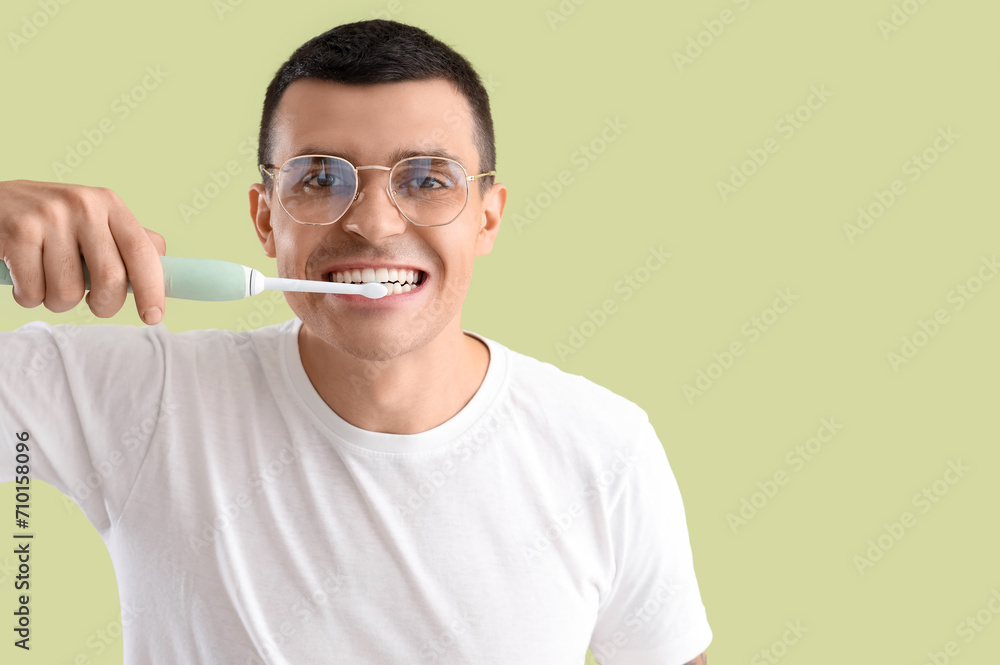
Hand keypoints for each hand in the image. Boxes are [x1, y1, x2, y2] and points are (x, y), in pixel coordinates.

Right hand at [0, 179, 165, 324]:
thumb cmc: (49, 221)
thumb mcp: (92, 218)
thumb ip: (125, 240)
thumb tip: (164, 264)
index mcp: (109, 204)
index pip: (144, 252)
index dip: (153, 289)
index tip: (154, 317)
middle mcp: (83, 205)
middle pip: (110, 279)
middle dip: (103, 305)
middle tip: (93, 304)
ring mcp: (49, 217)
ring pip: (68, 292)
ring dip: (58, 302)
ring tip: (49, 282)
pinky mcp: (17, 232)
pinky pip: (33, 292)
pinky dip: (29, 298)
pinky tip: (24, 277)